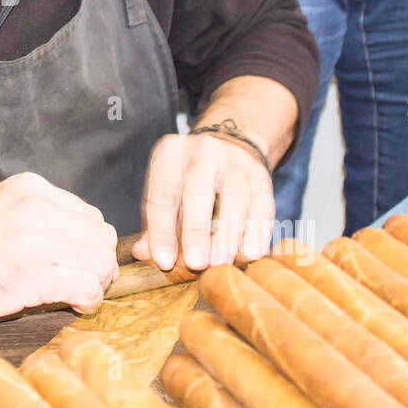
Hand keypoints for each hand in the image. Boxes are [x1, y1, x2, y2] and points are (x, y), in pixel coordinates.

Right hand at [0, 172, 119, 324]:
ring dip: (96, 284)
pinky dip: (88, 300)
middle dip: (99, 265)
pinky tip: (73, 306)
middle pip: (101, 237)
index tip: (79, 264)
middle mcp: (37, 208)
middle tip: (84, 284)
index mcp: (30, 188)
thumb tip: (79, 243)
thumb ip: (36, 217)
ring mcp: (35, 240)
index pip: (90, 215)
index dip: (90, 245)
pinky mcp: (31, 275)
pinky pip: (86, 287)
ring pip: (100, 262)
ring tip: (78, 296)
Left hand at [132, 132, 274, 272]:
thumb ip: (155, 223)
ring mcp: (235, 162)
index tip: (164, 261)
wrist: (230, 144)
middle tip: (196, 263)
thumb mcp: (166, 188)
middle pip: (198, 193)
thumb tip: (144, 254)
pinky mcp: (261, 175)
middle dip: (197, 231)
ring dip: (228, 235)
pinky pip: (262, 204)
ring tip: (221, 262)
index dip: (161, 230)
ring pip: (234, 198)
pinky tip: (250, 253)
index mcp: (170, 155)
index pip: (162, 196)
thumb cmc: (188, 176)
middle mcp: (202, 153)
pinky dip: (257, 231)